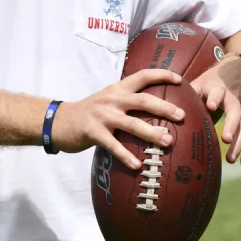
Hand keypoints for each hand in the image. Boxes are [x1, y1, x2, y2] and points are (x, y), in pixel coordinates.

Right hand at [50, 69, 185, 170]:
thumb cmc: (89, 113)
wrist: (58, 121)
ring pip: (132, 123)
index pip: (142, 76)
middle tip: (182, 115)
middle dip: (164, 107)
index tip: (180, 79)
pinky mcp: (92, 132)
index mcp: (117, 89)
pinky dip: (126, 156)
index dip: (161, 75)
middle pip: (142, 100)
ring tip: (168, 141)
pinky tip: (138, 165)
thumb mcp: (108, 100)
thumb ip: (126, 101)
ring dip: (151, 133)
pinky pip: (113, 145)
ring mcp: (102, 115)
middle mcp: (111, 99)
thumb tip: (154, 109)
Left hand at [190, 57, 240, 166]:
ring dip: (240, 142)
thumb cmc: (215, 80)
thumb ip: (189, 94)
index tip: (210, 106)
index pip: (217, 92)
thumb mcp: (202, 81)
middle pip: (236, 111)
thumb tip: (164, 107)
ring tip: (230, 159)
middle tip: (225, 139)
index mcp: (219, 87)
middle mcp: (235, 97)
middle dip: (232, 124)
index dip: (214, 98)